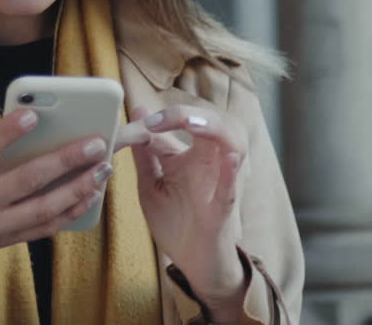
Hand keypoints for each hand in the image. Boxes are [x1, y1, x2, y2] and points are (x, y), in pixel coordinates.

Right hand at [0, 109, 113, 281]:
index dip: (7, 132)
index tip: (33, 114)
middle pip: (26, 181)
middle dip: (64, 161)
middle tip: (94, 143)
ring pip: (42, 210)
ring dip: (77, 189)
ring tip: (102, 170)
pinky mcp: (3, 241)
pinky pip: (43, 229)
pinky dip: (69, 213)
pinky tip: (89, 196)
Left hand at [124, 104, 248, 321]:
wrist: (191, 262)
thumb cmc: (175, 222)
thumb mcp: (151, 183)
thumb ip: (145, 150)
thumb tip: (137, 110)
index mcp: (193, 155)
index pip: (184, 122)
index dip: (161, 118)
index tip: (139, 122)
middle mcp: (211, 163)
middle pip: (215, 123)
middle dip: (189, 114)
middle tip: (158, 120)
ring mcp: (220, 184)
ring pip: (233, 146)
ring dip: (215, 130)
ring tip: (191, 124)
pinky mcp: (222, 211)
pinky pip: (231, 190)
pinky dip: (230, 173)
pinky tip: (228, 159)